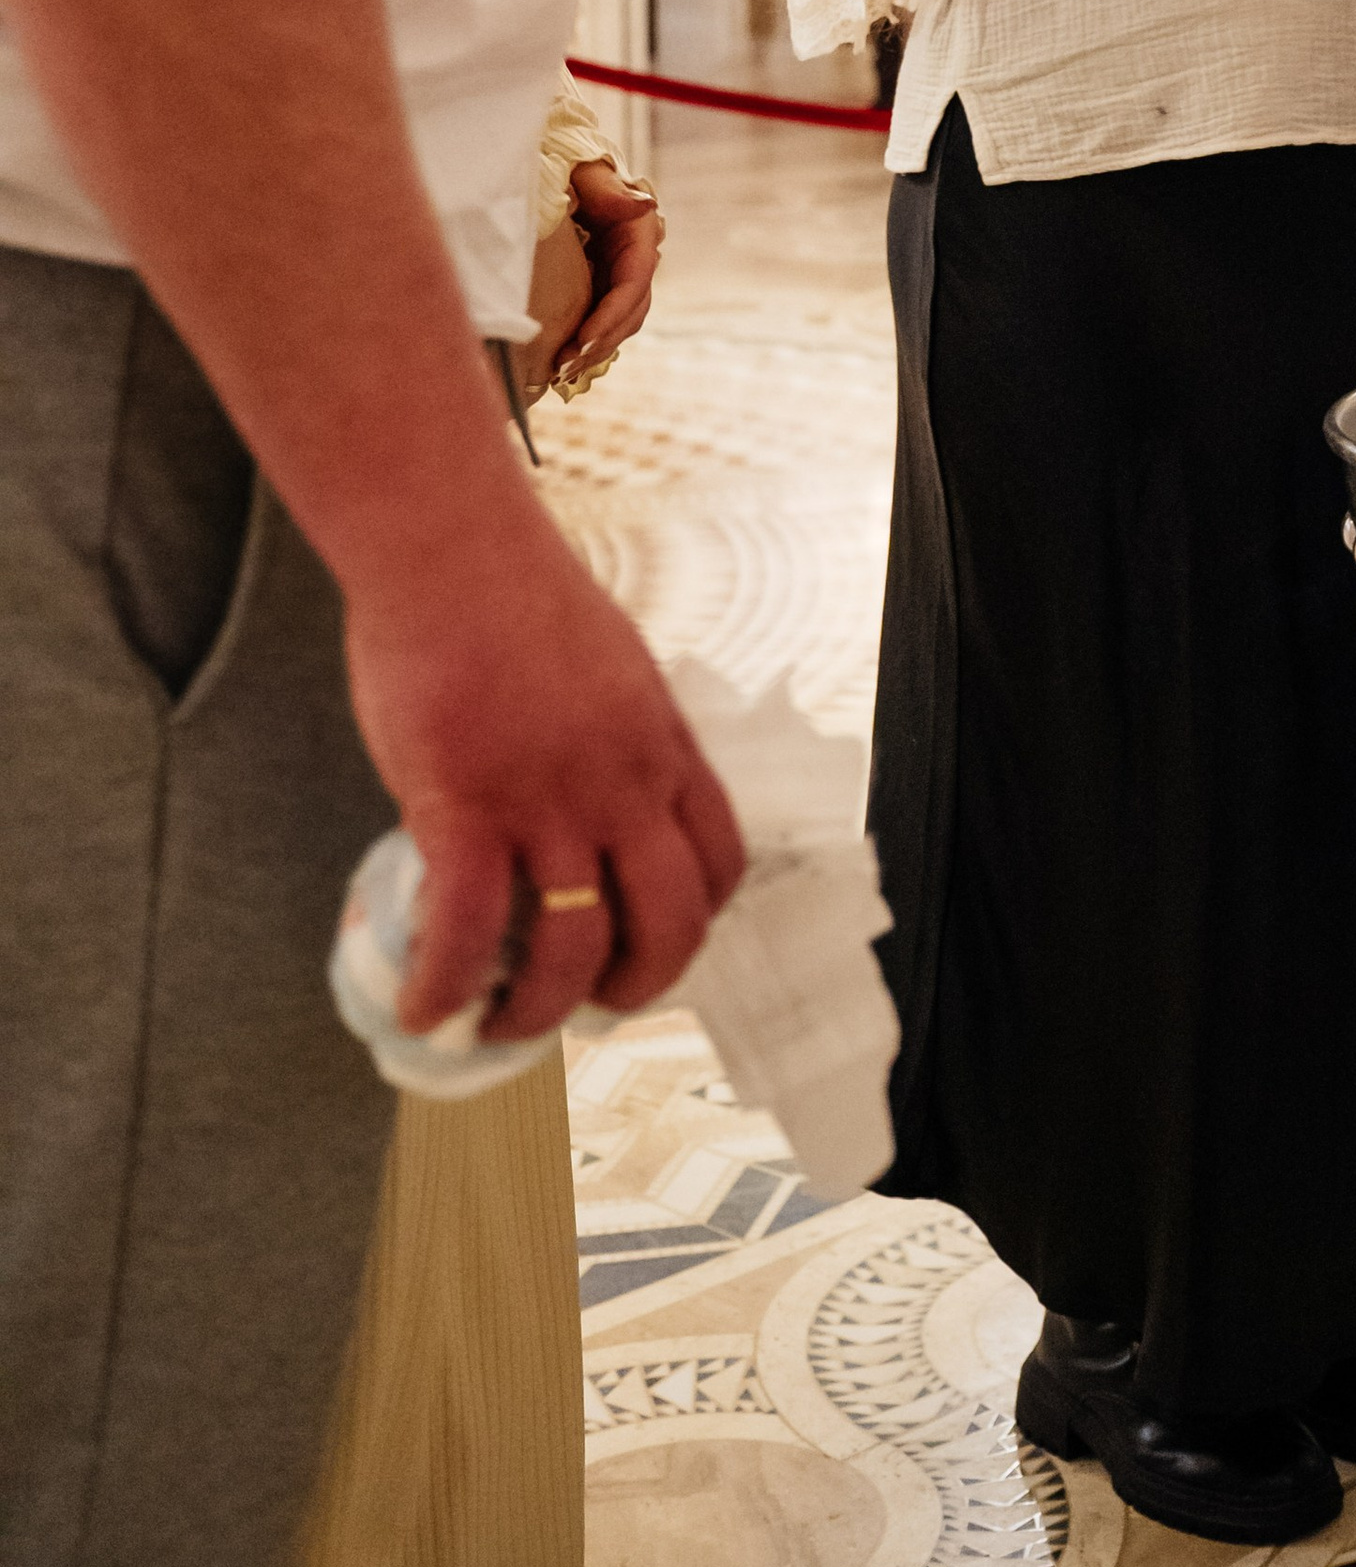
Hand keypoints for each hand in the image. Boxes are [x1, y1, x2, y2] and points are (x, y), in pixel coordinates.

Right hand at [345, 510, 744, 1040]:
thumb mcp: (604, 665)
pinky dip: (445, 988)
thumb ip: (604, 737)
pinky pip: (464, 931)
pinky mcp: (464, 806)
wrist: (447, 544)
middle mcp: (622, 782)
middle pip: (668, 924)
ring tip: (498, 1022)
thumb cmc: (509, 589)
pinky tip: (425, 1007)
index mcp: (662, 744)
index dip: (693, 921)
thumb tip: (572, 790)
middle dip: (636, 987)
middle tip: (588, 1005)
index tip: (652, 942)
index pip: (719, 861)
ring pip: (569, 947)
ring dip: (537, 1009)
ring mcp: (548, 799)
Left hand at [556, 160, 662, 386]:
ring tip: (559, 372)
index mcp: (638, 233)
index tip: (581, 341)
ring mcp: (620, 273)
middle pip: (630, 311)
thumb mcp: (587, 172)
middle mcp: (636, 257)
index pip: (633, 283)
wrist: (559, 165)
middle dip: (601, 343)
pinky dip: (587, 343)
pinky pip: (603, 320)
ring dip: (594, 350)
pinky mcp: (603, 284)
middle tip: (564, 367)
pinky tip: (562, 363)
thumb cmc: (571, 165)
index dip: (611, 316)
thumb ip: (610, 189)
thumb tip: (645, 205)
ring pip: (620, 322)